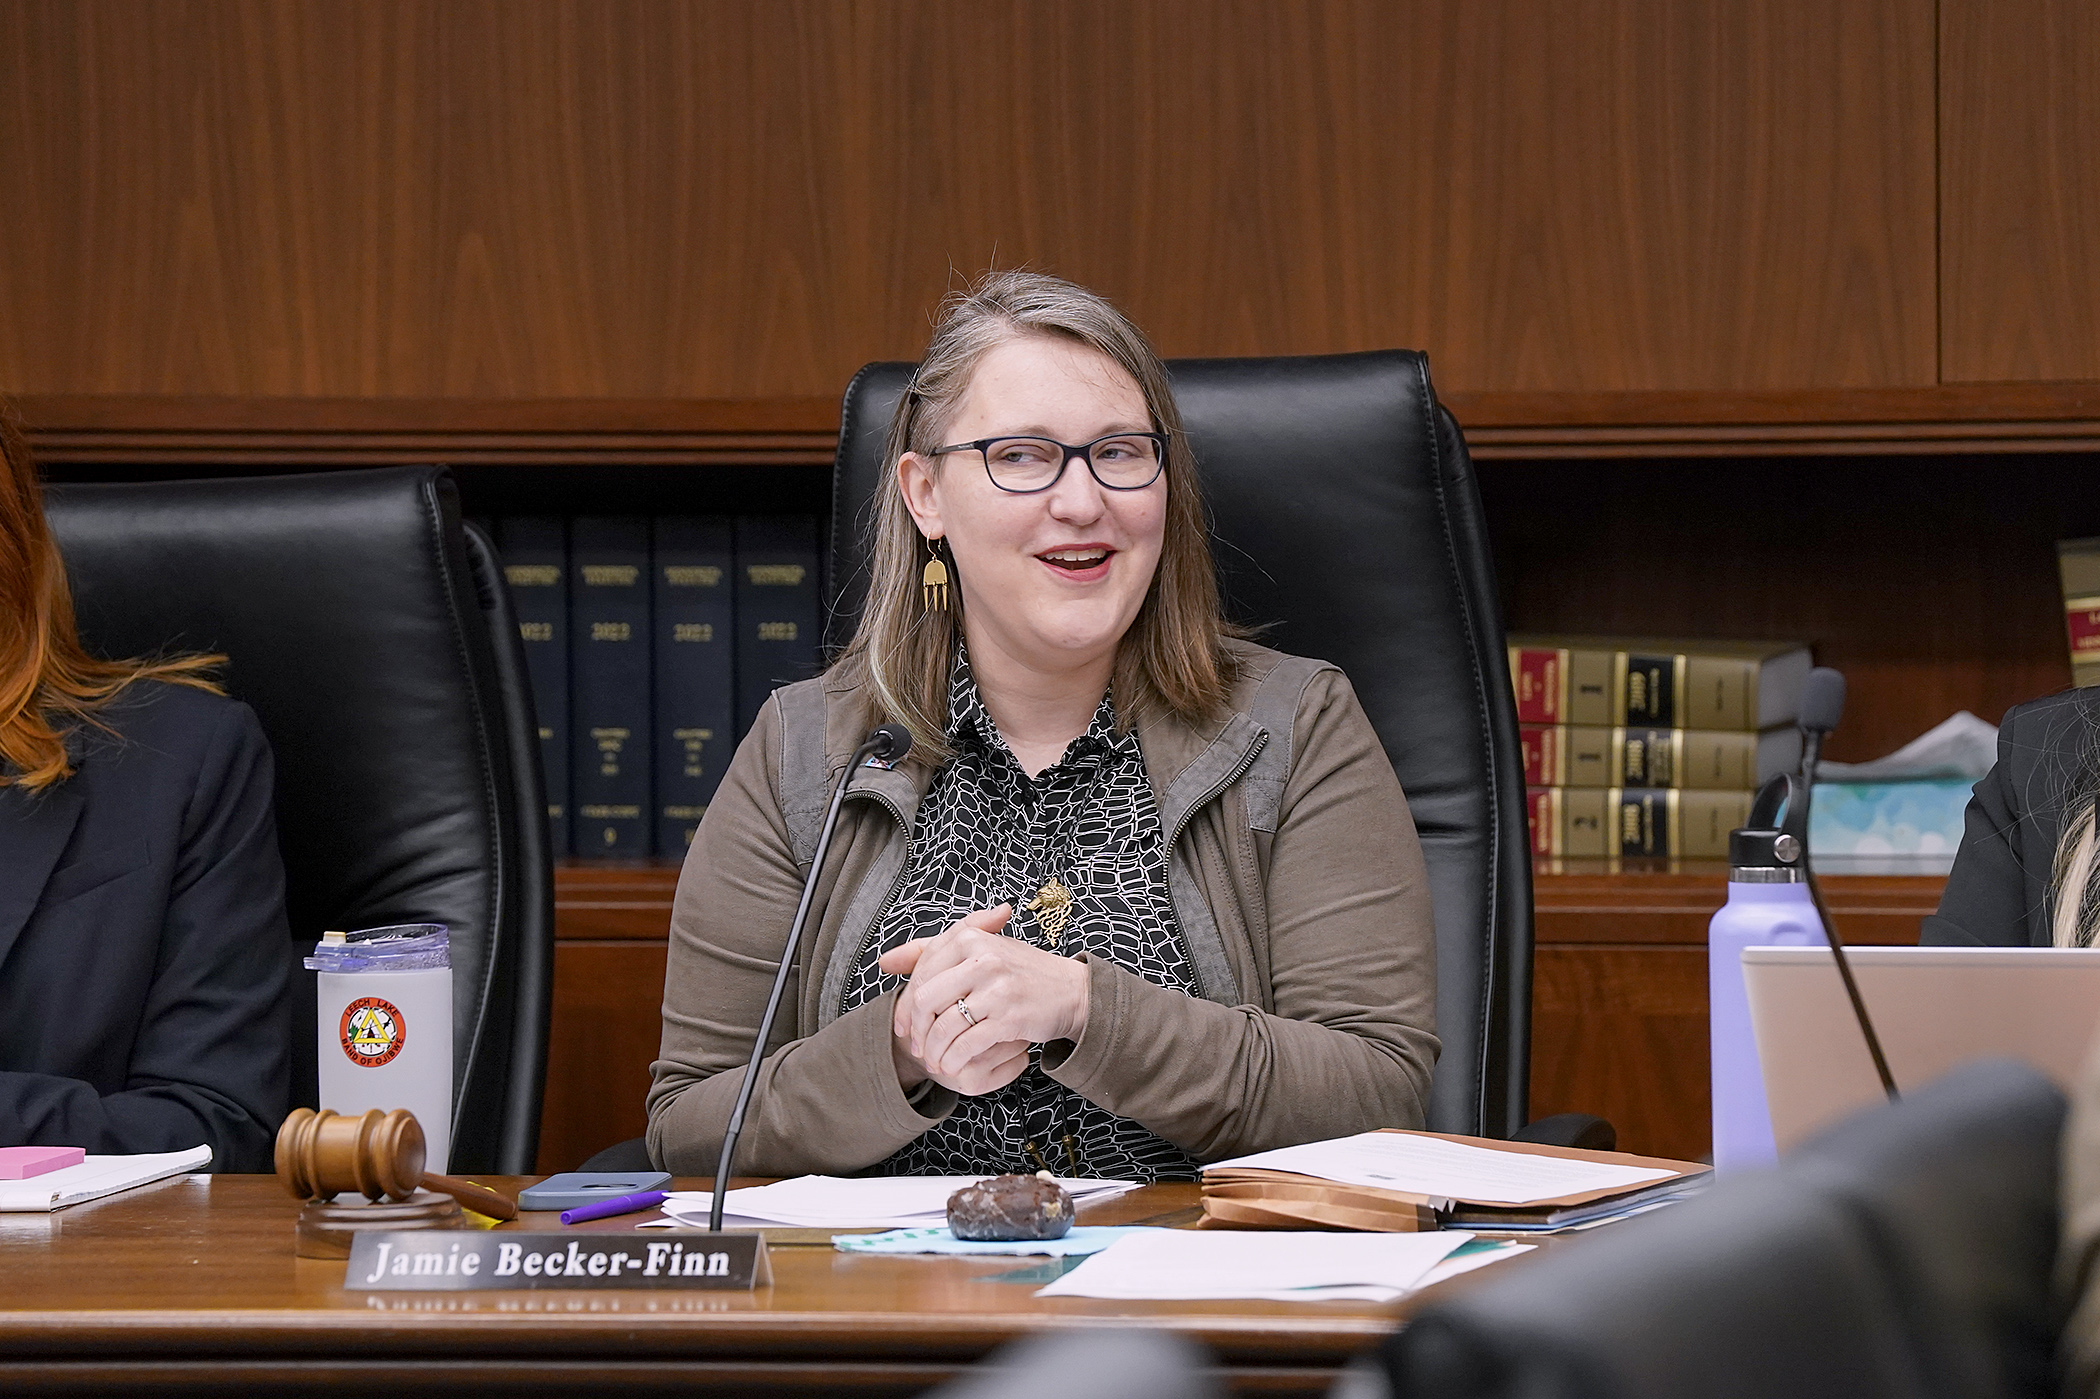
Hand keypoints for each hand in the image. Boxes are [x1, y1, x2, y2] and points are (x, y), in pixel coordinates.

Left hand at [880, 904, 1090, 1092]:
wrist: (1072, 991)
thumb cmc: (1021, 972)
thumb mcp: (980, 950)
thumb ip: (932, 951)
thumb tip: (886, 961)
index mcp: (970, 939)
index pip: (920, 973)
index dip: (905, 1005)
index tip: (904, 1026)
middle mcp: (982, 958)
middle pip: (925, 1000)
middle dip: (916, 1030)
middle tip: (918, 1048)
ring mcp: (996, 987)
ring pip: (943, 1025)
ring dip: (934, 1051)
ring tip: (936, 1061)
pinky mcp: (1008, 1015)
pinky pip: (966, 1043)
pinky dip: (953, 1059)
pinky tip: (953, 1065)